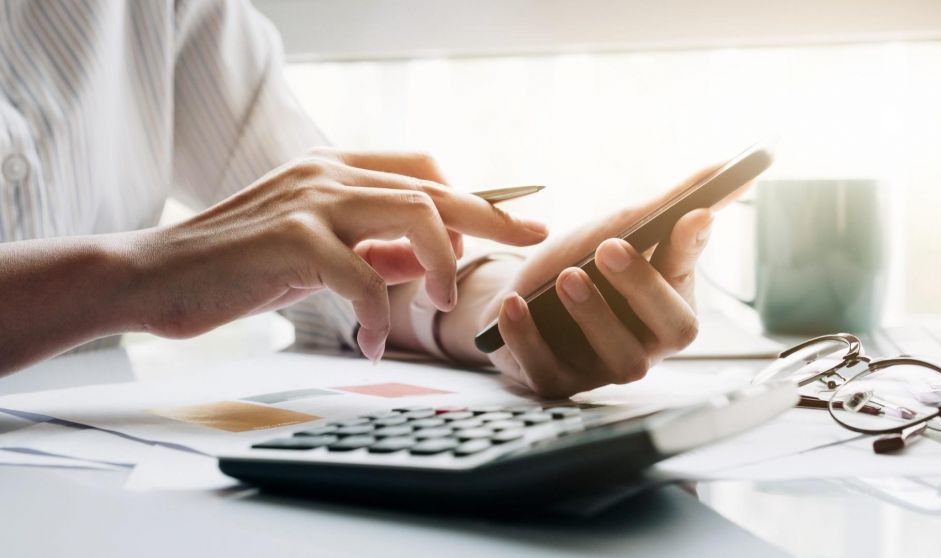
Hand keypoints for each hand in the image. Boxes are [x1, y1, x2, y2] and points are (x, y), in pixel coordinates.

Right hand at [127, 149, 547, 360]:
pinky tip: (370, 342)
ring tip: (442, 302)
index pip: (422, 168)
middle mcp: (328, 174)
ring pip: (412, 213)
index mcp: (335, 170)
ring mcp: (310, 201)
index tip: (507, 222)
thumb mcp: (313, 252)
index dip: (470, 194)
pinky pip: (361, 274)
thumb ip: (369, 250)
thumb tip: (425, 261)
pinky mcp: (290, 239)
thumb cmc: (236, 266)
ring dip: (441, 260)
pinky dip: (376, 313)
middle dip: (491, 215)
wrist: (153, 276)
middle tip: (534, 238)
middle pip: (433, 187)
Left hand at [479, 165, 745, 397]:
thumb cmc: (579, 264)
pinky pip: (549, 371)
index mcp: (671, 304)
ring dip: (594, 314)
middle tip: (611, 247)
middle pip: (672, 330)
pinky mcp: (557, 384)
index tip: (692, 215)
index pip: (691, 277)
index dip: (691, 249)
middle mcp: (648, 344)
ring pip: (620, 359)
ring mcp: (604, 370)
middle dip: (644, 287)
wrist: (517, 297)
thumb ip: (671, 205)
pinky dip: (530, 339)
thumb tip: (738, 171)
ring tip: (566, 276)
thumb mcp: (618, 229)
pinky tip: (516, 306)